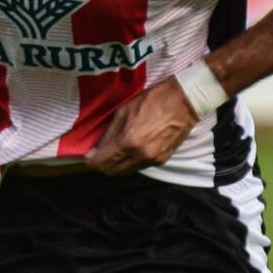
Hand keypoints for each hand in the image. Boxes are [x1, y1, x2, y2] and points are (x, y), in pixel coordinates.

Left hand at [83, 79, 198, 175]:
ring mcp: (151, 160)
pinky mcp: (161, 160)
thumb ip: (109, 133)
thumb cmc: (153, 100)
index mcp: (128, 142)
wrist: (184, 102)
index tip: (88, 156)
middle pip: (112, 171)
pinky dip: (131, 162)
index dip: (91, 161)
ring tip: (113, 151)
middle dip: (102, 164)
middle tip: (99, 153)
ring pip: (125, 171)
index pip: (101, 163)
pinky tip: (130, 150)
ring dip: (116, 164)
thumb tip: (96, 148)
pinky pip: (139, 167)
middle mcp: (139, 155)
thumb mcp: (124, 111)